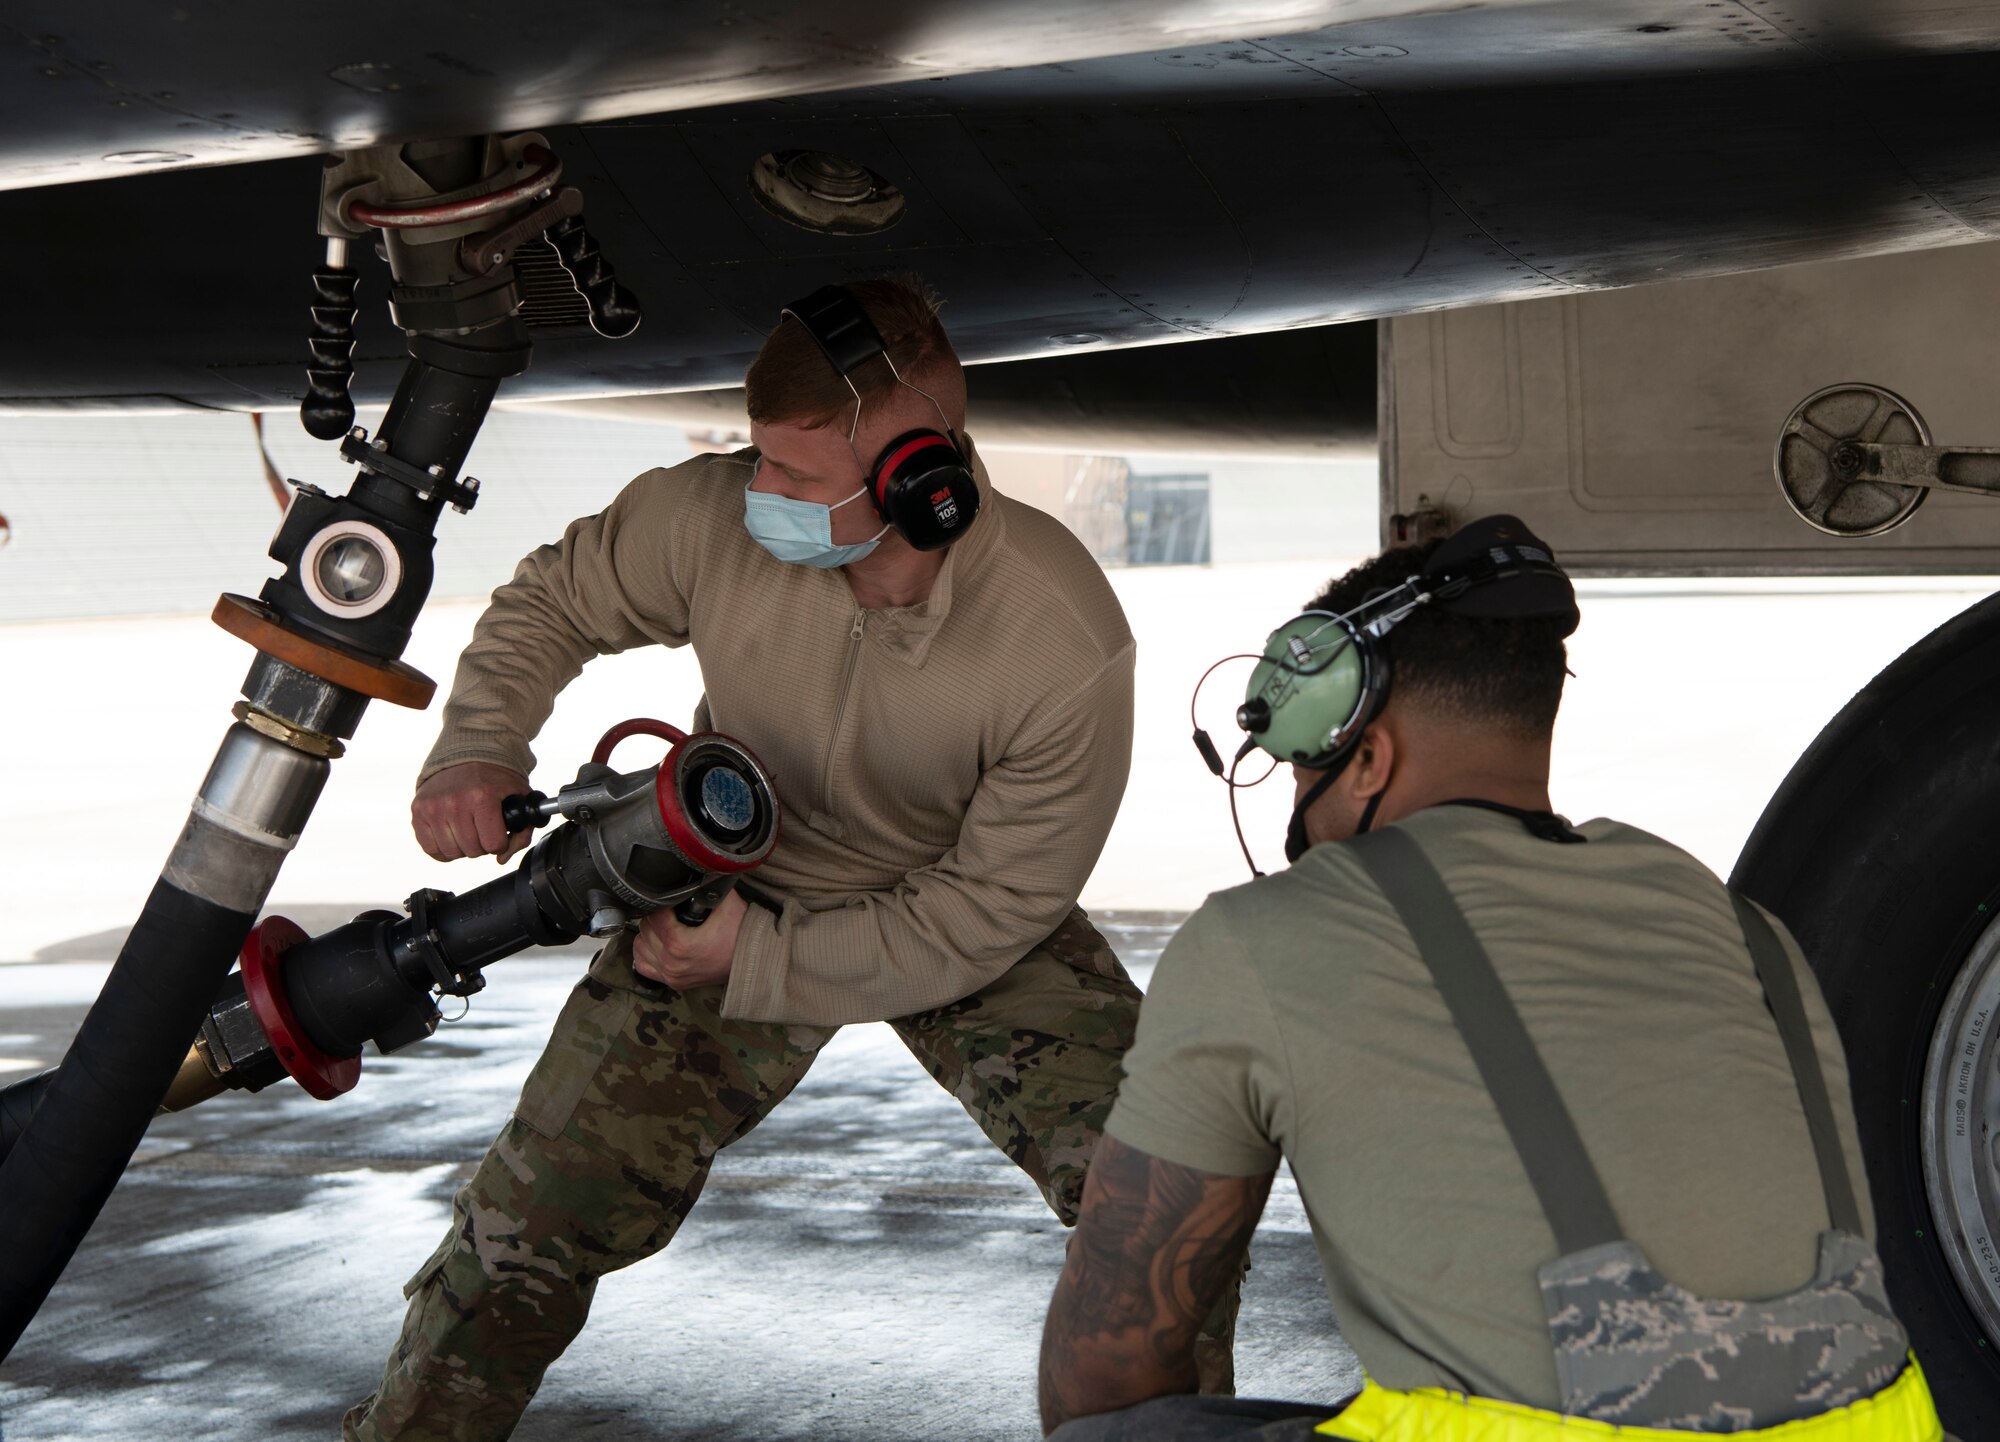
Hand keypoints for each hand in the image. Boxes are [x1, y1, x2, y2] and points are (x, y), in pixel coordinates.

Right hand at [411, 762, 532, 862]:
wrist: (466, 754)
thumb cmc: (495, 778)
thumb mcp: (519, 797)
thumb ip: (522, 832)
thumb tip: (501, 859)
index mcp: (482, 797)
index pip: (494, 844)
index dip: (500, 842)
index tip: (499, 831)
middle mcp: (455, 802)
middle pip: (472, 851)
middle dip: (482, 845)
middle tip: (482, 829)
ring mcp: (433, 807)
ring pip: (452, 853)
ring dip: (462, 847)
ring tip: (467, 830)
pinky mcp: (418, 811)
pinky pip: (430, 849)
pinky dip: (442, 848)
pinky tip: (452, 834)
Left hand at [632, 889, 747, 990]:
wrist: (754, 960)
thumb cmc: (742, 934)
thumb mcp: (726, 902)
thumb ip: (707, 884)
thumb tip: (696, 866)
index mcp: (679, 944)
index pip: (654, 915)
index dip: (662, 902)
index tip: (672, 899)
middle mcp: (671, 963)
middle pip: (645, 929)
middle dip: (656, 916)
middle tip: (672, 910)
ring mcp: (670, 975)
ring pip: (640, 946)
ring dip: (649, 934)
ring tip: (665, 926)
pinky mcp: (673, 983)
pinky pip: (642, 966)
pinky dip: (646, 952)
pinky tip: (658, 944)